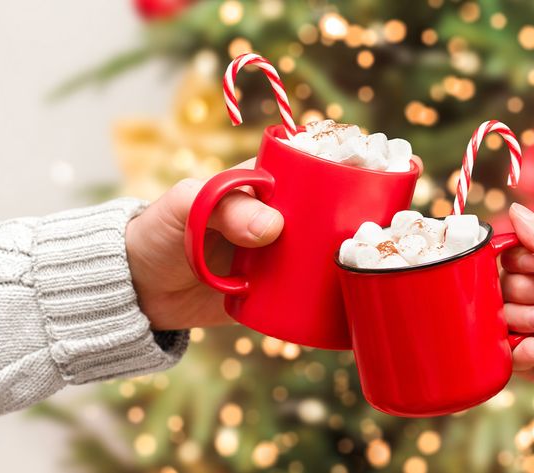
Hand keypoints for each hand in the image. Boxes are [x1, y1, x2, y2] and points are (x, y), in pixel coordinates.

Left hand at [125, 156, 423, 331]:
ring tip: (388, 268)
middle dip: (366, 221)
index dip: (355, 171)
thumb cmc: (160, 234)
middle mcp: (282, 218)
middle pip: (334, 215)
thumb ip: (225, 209)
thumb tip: (275, 227)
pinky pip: (313, 293)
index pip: (319, 170)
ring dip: (357, 261)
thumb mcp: (185, 208)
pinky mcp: (277, 293)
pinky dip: (337, 298)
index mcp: (267, 186)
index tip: (388, 177)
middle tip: (395, 233)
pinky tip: (363, 303)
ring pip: (329, 254)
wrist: (138, 291)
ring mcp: (282, 256)